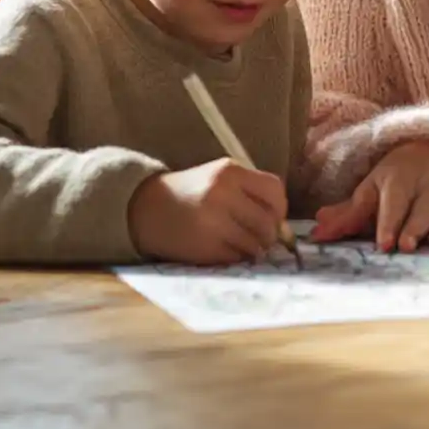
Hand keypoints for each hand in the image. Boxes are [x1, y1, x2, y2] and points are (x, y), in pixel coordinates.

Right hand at [128, 158, 287, 264]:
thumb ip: (251, 193)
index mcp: (230, 172)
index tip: (276, 217)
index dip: (280, 208)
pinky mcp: (204, 248)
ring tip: (244, 244)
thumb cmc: (191, 191)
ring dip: (255, 248)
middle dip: (271, 234)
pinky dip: (238, 257)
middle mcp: (223, 194)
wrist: (145, 208)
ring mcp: (213, 222)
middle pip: (268, 221)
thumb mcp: (220, 178)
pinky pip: (235, 257)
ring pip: (254, 243)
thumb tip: (282, 225)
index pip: (274, 190)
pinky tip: (227, 250)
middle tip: (263, 237)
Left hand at [311, 140, 428, 252]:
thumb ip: (347, 213)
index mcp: (395, 179)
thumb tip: (317, 233)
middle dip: (413, 226)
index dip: (387, 222)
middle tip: (405, 246)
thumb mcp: (371, 188)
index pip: (391, 201)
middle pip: (417, 205)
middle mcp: (420, 184)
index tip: (383, 243)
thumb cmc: (396, 177)